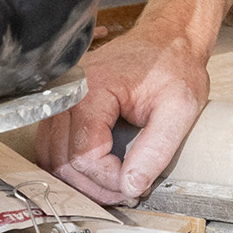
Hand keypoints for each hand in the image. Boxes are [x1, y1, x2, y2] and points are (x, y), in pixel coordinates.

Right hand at [36, 27, 211, 204]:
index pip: (84, 156)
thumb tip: (131, 187)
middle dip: (94, 186)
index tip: (137, 186)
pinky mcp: (63, 106)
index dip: (109, 180)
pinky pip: (54, 145)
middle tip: (127, 193)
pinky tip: (100, 173)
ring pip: (51, 157)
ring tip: (115, 186)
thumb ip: (156, 149)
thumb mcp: (180, 107)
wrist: (168, 39)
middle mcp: (66, 94)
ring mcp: (61, 99)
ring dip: (81, 180)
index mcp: (91, 90)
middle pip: (61, 161)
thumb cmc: (174, 66)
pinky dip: (72, 166)